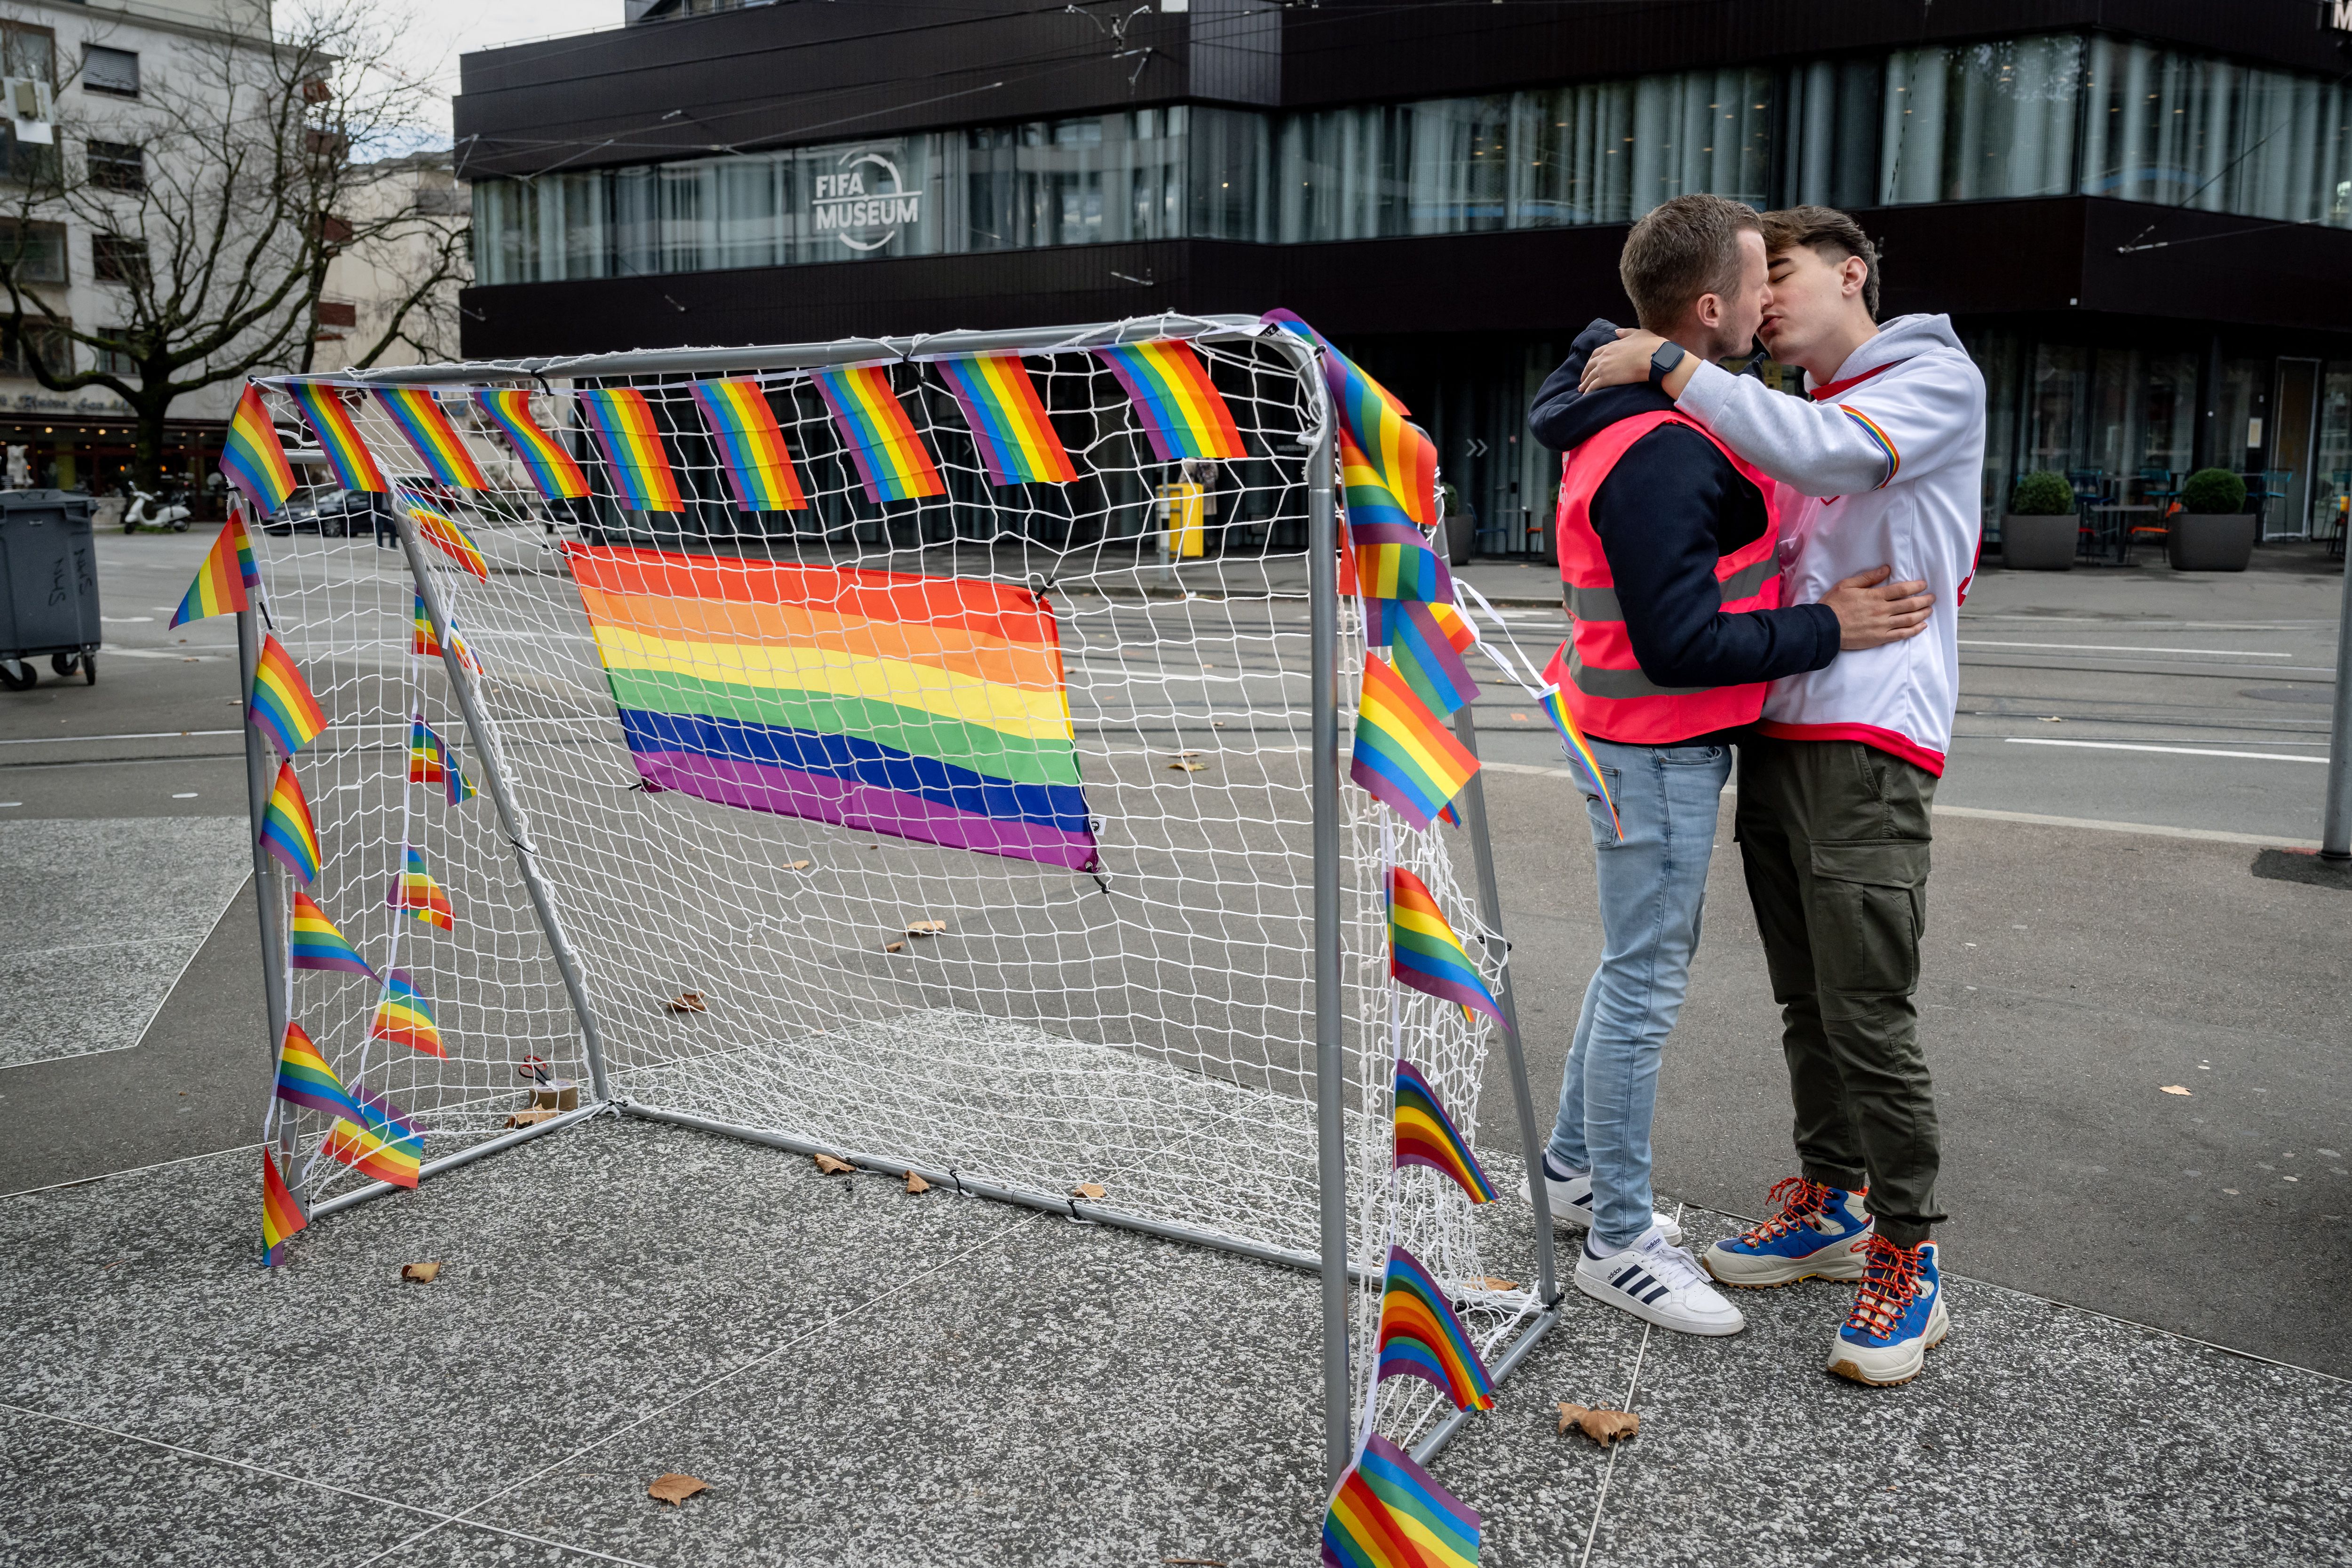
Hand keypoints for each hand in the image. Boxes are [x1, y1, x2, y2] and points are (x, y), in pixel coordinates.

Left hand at [1579, 328, 1665, 393]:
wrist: (1654, 357)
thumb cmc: (1650, 345)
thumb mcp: (1638, 333)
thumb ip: (1626, 332)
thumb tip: (1616, 331)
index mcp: (1612, 346)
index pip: (1597, 353)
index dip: (1592, 360)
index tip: (1590, 365)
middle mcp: (1605, 356)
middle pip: (1590, 365)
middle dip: (1585, 372)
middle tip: (1583, 379)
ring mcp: (1604, 367)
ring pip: (1590, 377)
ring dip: (1584, 384)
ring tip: (1581, 390)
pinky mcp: (1606, 379)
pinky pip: (1593, 386)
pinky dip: (1588, 391)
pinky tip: (1586, 396)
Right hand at [1819, 566, 1933, 650]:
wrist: (1824, 628)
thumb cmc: (1833, 605)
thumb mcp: (1847, 585)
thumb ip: (1868, 577)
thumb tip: (1886, 569)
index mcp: (1875, 596)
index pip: (1902, 590)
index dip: (1916, 587)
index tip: (1924, 585)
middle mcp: (1882, 611)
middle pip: (1910, 605)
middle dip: (1924, 600)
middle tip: (1932, 597)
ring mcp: (1882, 626)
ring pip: (1909, 619)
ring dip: (1922, 614)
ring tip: (1930, 610)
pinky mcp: (1880, 638)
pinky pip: (1902, 634)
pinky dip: (1914, 630)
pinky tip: (1922, 626)